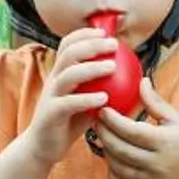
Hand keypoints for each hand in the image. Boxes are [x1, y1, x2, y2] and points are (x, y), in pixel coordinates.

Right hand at [25, 27, 117, 166]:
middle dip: (91, 45)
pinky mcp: (50, 114)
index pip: (67, 45)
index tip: (105, 31)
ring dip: (91, 68)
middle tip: (114, 44)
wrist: (44, 147)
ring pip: (67, 75)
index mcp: (60, 74)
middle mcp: (53, 80)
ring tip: (112, 67)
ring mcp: (50, 96)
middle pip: (68, 54)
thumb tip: (134, 79)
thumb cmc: (70, 122)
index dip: (84, 34)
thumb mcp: (87, 101)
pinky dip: (86, 99)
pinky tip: (105, 98)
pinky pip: (68, 103)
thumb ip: (102, 88)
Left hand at [94, 78, 178, 178]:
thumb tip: (141, 81)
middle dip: (104, 134)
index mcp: (165, 142)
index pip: (131, 130)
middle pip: (120, 149)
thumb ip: (156, 103)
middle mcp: (157, 164)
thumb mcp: (178, 119)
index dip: (113, 120)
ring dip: (106, 151)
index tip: (104, 110)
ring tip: (104, 138)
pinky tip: (113, 160)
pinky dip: (111, 173)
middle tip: (97, 122)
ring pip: (117, 167)